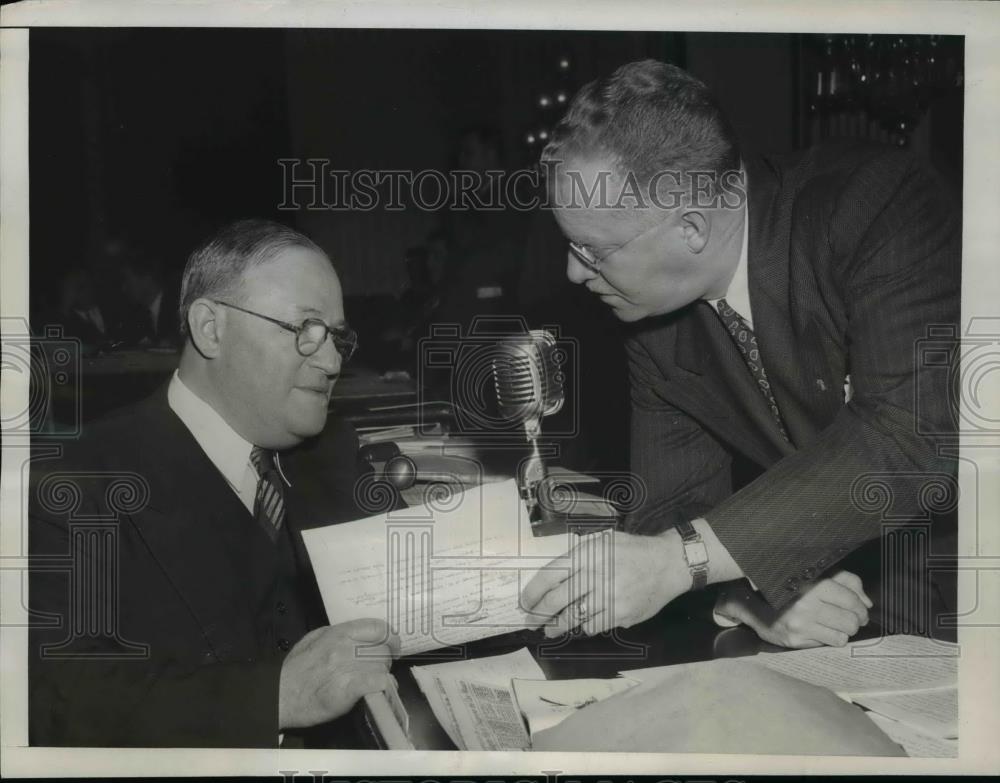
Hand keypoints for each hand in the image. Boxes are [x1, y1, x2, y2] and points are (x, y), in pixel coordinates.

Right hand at [278, 618, 399, 729]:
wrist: (280, 697)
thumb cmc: (295, 670)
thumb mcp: (313, 640)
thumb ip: (336, 634)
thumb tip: (358, 634)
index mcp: (338, 633)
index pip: (378, 628)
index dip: (390, 637)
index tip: (392, 645)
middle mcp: (345, 646)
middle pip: (383, 649)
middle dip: (384, 660)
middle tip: (378, 668)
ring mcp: (347, 667)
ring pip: (382, 667)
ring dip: (382, 675)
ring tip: (374, 682)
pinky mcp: (349, 688)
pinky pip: (378, 682)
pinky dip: (384, 686)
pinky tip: (380, 690)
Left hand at [520, 529, 691, 636]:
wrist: (667, 563)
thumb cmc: (632, 550)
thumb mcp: (601, 542)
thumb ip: (578, 557)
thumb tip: (552, 579)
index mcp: (585, 555)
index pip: (549, 576)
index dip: (532, 593)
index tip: (525, 603)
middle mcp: (593, 575)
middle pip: (556, 600)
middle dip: (539, 615)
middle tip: (531, 622)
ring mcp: (607, 596)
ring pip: (572, 617)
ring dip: (557, 627)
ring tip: (551, 630)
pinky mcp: (620, 613)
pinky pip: (593, 625)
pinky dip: (585, 627)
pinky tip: (583, 625)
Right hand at [715, 571, 871, 648]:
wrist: (755, 604)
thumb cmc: (792, 589)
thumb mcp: (817, 575)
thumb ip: (846, 581)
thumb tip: (866, 602)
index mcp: (812, 584)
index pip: (851, 599)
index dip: (861, 606)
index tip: (861, 609)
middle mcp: (806, 605)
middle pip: (850, 620)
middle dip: (855, 621)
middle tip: (851, 618)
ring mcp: (800, 625)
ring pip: (843, 635)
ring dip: (844, 631)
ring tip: (836, 625)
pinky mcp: (796, 640)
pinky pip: (829, 644)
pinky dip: (830, 638)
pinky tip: (822, 631)